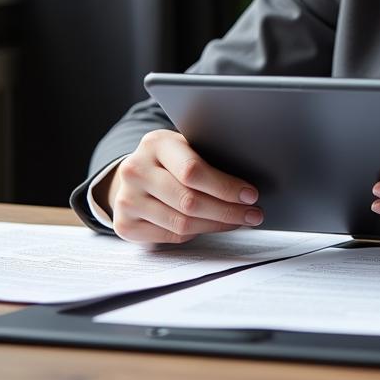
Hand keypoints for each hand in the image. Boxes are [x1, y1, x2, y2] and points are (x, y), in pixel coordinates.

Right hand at [101, 129, 262, 243]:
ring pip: (182, 223)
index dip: (225, 186)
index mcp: (155, 143)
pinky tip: (213, 226)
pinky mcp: (124, 225)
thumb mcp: (186, 146)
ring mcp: (126, 200)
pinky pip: (171, 236)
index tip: (251, 194)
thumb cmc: (172, 158)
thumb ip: (208, 158)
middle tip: (254, 214)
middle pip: (189, 201)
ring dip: (217, 225)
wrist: (134, 174)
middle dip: (228, 210)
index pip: (193, 170)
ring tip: (240, 221)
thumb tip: (248, 184)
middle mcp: (135, 170)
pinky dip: (197, 233)